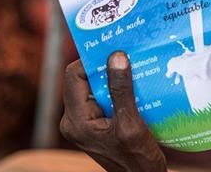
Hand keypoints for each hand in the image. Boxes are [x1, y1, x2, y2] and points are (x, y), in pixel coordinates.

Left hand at [60, 51, 166, 171]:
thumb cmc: (137, 161)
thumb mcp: (130, 124)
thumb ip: (121, 90)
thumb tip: (116, 56)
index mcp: (76, 120)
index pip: (73, 76)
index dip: (91, 60)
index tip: (114, 50)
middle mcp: (74, 120)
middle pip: (83, 80)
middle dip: (104, 66)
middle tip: (126, 53)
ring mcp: (84, 122)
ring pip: (94, 87)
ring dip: (113, 77)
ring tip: (134, 66)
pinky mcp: (96, 124)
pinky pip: (103, 98)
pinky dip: (117, 89)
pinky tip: (136, 84)